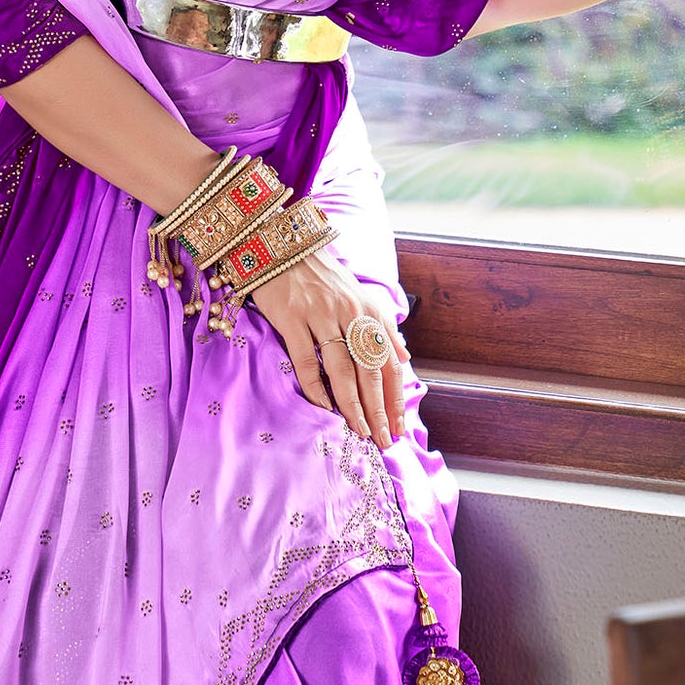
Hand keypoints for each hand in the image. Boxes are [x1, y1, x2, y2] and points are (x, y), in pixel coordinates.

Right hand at [247, 248, 408, 449]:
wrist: (280, 245)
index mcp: (369, 311)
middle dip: (378, 409)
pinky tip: (322, 408)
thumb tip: (404, 356)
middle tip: (383, 439)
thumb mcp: (359, 295)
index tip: (398, 426)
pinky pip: (305, 360)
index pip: (389, 362)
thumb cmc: (321, 277)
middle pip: (369, 371)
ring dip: (352, 405)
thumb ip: (382, 326)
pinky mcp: (292, 318)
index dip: (395, 397)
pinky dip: (314, 387)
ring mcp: (320, 315)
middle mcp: (350, 313)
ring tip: (359, 431)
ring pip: (341, 369)